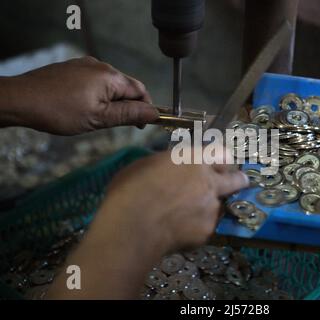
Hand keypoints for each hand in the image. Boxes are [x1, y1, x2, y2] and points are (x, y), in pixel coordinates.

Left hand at [0, 57, 157, 134]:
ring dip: (111, 101)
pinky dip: (97, 95)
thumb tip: (154, 113)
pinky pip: (94, 81)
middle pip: (126, 87)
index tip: (141, 126)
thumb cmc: (60, 111)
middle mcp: (100, 65)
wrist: (21, 99)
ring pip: (109, 85)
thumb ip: (129, 114)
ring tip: (97, 118)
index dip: (145, 109)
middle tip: (116, 125)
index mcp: (110, 76)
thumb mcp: (99, 118)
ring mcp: (85, 65)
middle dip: (127, 106)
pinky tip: (84, 107)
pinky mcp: (73, 68)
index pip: (141, 91)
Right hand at [98, 149, 248, 251]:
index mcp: (194, 160)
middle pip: (236, 179)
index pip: (221, 153)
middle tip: (235, 184)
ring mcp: (211, 208)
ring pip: (218, 206)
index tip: (218, 164)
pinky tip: (179, 232)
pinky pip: (205, 227)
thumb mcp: (147, 165)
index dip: (220, 159)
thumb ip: (168, 165)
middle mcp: (209, 182)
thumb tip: (171, 169)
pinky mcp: (207, 231)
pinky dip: (196, 228)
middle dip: (237, 181)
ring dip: (209, 208)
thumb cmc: (130, 190)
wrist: (133, 227)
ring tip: (188, 217)